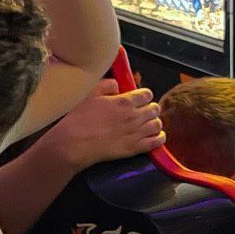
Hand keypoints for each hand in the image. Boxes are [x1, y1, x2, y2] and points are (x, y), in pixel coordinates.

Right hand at [38, 80, 164, 168]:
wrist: (75, 143)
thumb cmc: (80, 118)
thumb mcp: (91, 93)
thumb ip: (108, 85)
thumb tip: (119, 86)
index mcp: (125, 101)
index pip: (147, 94)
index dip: (144, 95)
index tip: (140, 98)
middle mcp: (134, 116)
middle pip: (154, 108)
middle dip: (150, 108)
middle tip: (144, 111)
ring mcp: (136, 133)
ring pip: (157, 124)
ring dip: (154, 122)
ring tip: (148, 124)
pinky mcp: (135, 148)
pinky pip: (156, 142)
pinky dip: (159, 138)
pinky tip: (156, 136)